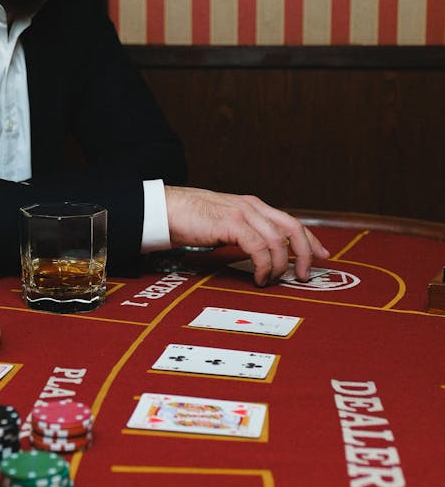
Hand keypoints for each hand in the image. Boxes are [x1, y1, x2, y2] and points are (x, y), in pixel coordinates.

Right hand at [164, 186, 328, 285]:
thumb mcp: (223, 225)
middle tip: (306, 275)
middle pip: (293, 227)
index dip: (310, 240)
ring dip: (280, 265)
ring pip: (278, 240)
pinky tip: (258, 277)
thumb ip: (242, 234)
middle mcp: (252, 206)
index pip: (290, 221)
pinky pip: (259, 247)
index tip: (322, 255)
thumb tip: (258, 255)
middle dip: (305, 253)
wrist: (164, 210)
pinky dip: (264, 265)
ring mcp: (242, 213)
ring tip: (272, 280)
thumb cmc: (189, 219)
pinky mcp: (231, 223)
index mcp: (252, 206)